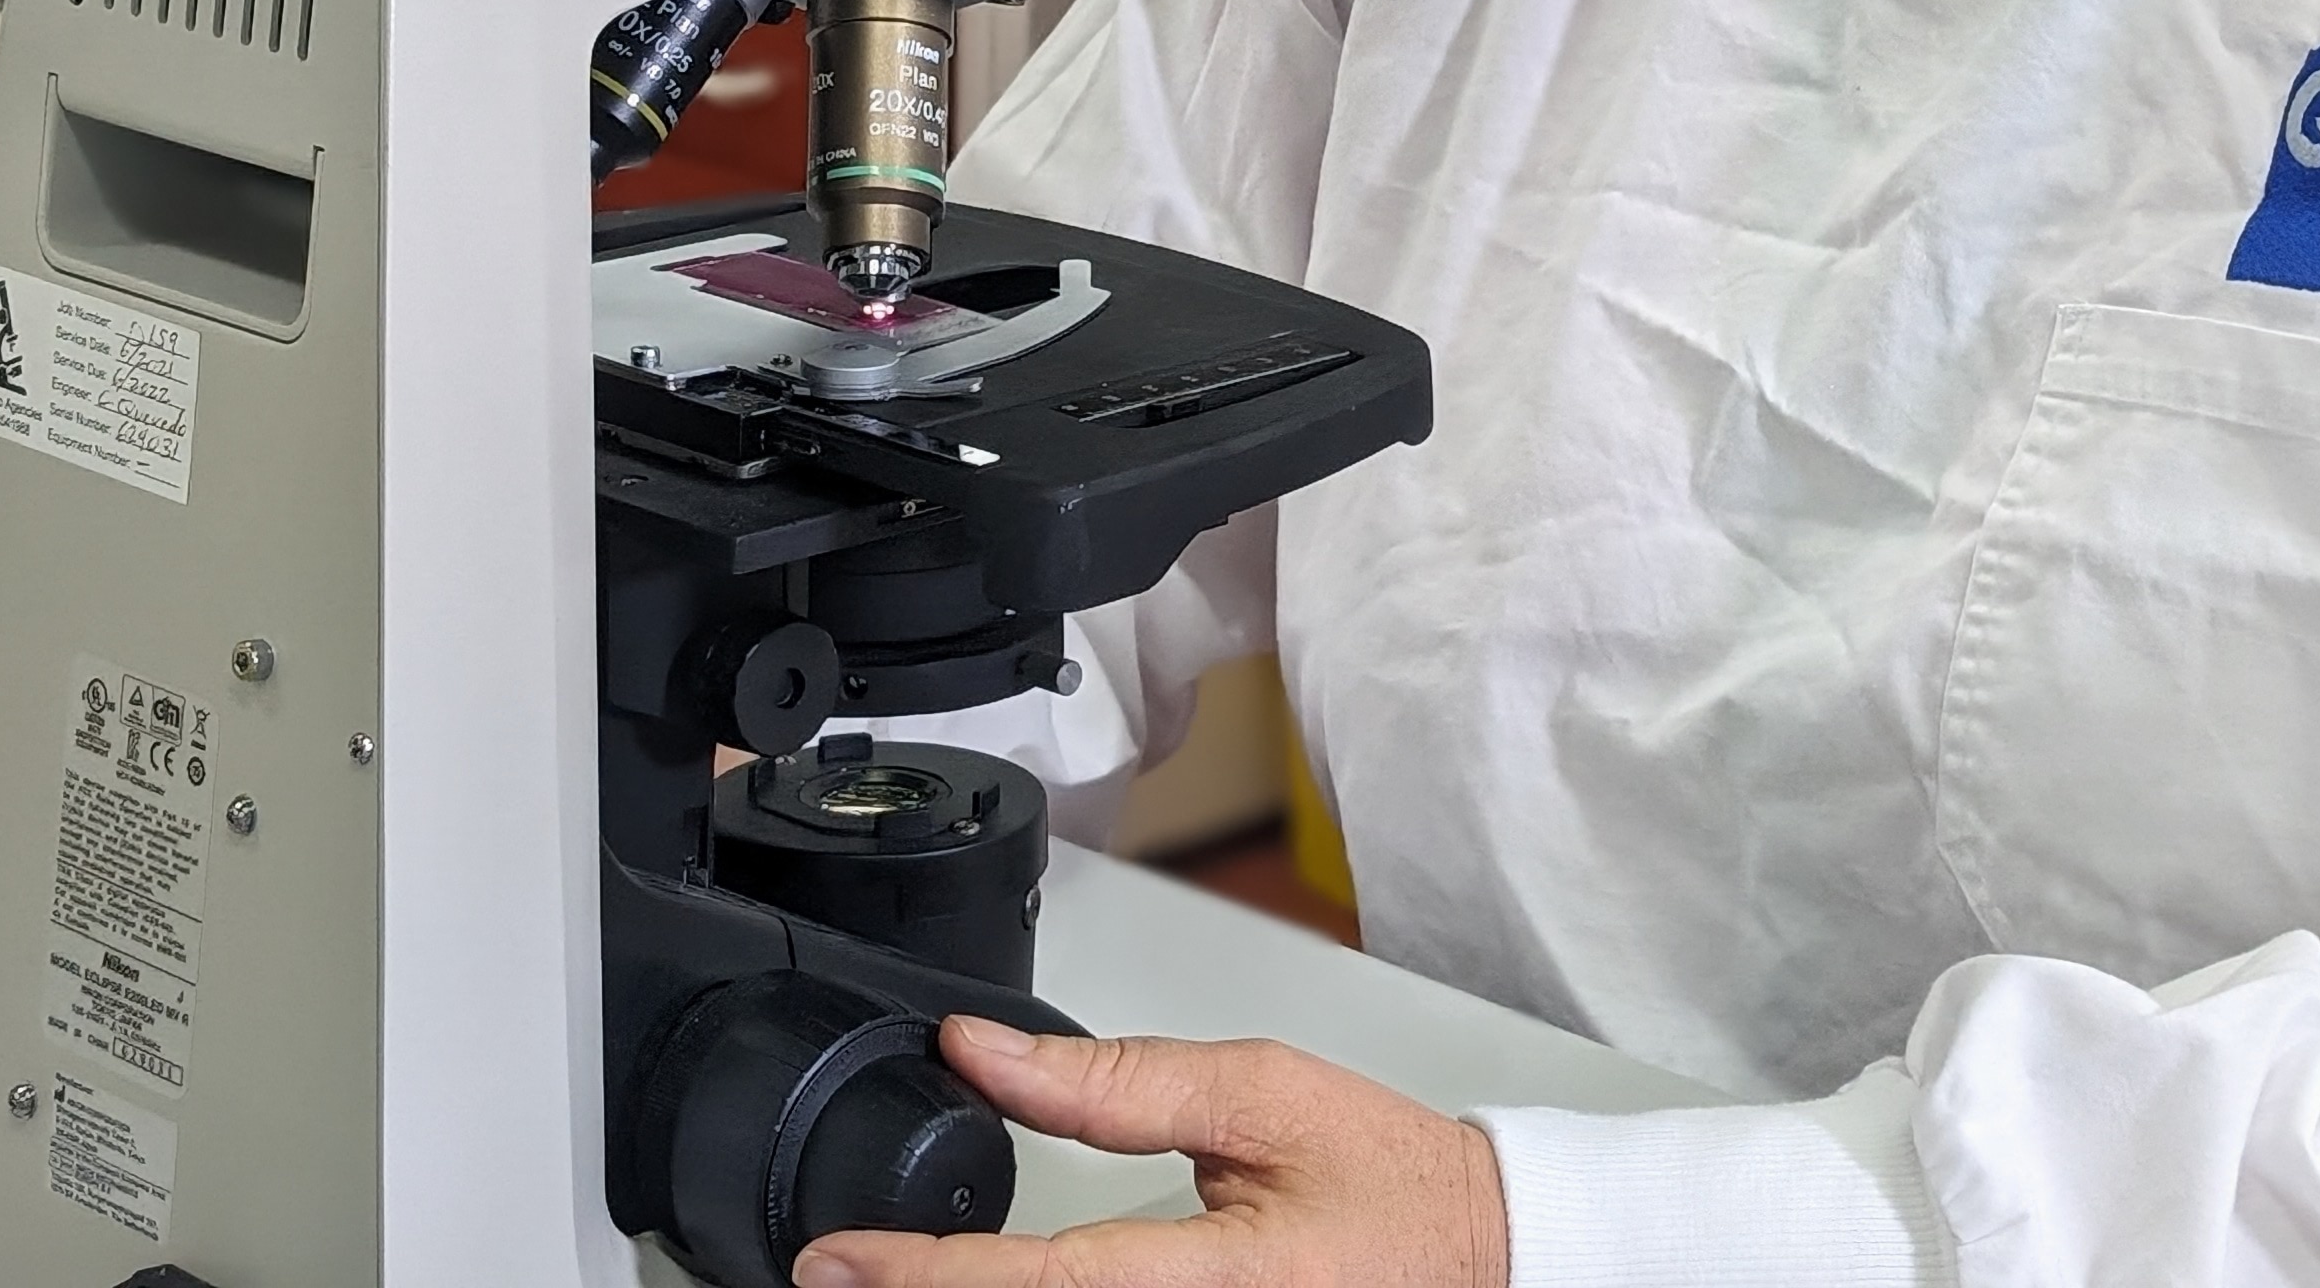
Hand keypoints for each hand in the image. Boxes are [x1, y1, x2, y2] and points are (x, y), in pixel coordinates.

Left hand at [793, 1017, 1510, 1287]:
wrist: (1483, 1258)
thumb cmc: (1396, 1182)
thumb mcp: (1261, 1092)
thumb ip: (1117, 1080)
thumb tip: (986, 1053)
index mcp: (1223, 1284)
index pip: (1042, 1285)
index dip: (924, 1276)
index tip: (836, 1260)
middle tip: (843, 1270)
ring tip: (898, 1275)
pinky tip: (989, 1284)